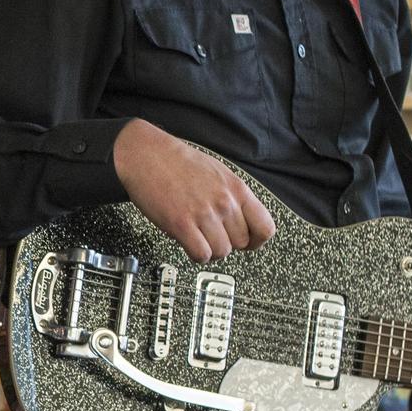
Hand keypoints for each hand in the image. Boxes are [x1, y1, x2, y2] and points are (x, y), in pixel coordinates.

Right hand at [111, 120, 275, 263]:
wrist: (146, 155)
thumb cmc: (176, 162)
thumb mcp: (217, 173)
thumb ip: (232, 197)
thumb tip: (239, 221)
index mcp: (236, 188)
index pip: (265, 227)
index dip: (257, 241)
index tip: (248, 242)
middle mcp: (224, 202)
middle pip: (241, 243)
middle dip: (227, 243)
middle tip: (212, 235)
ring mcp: (204, 214)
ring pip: (222, 252)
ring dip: (210, 250)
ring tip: (198, 238)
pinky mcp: (182, 225)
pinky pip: (201, 255)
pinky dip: (196, 254)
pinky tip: (188, 242)